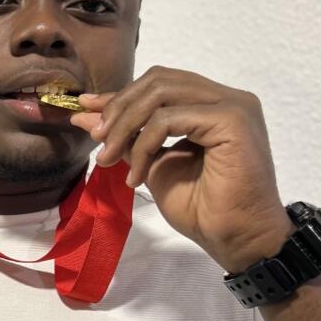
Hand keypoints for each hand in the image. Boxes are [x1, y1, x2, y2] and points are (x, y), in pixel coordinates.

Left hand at [67, 66, 296, 272]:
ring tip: (110, 159)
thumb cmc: (202, 209)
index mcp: (211, 104)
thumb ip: (127, 137)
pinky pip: (169, 119)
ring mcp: (232, 105)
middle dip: (119, 109)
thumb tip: (85, 115)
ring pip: (160, 94)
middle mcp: (226, 97)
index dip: (120, 96)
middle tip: (99, 142)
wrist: (235, 239)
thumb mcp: (152, 164)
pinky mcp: (232, 119)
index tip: (86, 111)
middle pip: (158, 81)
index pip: (159, 84)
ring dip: (126, 126)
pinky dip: (144, 144)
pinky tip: (137, 175)